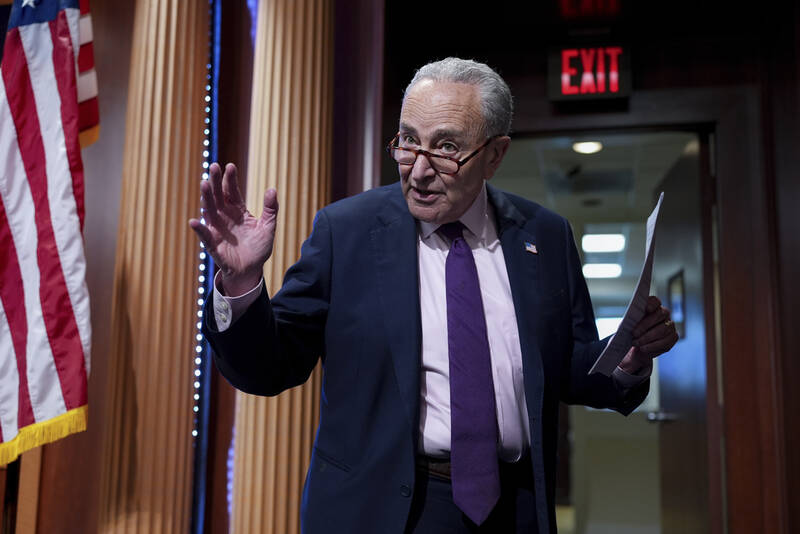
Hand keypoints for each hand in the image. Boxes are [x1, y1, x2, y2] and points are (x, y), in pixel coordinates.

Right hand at [188, 162, 278, 295]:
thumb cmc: (258, 248)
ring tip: (204, 184)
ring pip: (209, 210)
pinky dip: (199, 229)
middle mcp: (225, 217)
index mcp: (238, 211)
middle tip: (214, 166)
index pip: (232, 192)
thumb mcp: (268, 227)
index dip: (231, 180)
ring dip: (206, 198)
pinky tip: (194, 221)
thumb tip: (272, 189)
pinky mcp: (213, 244)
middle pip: (219, 196)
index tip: (230, 166)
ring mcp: (217, 229)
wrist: (251, 270)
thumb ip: (270, 210)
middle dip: (216, 181)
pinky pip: (204, 236)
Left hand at [619, 296, 678, 373]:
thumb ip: (630, 321)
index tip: (646, 308)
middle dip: (645, 325)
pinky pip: (665, 342)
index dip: (652, 303)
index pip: (655, 301)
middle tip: (634, 333)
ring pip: (662, 330)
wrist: (637, 345)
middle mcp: (664, 313)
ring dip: (647, 338)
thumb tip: (628, 321)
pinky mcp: (673, 337)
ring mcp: (670, 325)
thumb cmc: (632, 331)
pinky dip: (652, 346)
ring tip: (636, 343)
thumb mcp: (628, 325)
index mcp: (652, 306)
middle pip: (659, 315)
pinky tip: (643, 348)